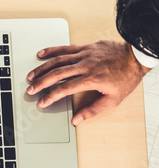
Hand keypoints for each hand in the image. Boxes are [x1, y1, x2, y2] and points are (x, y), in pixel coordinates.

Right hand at [25, 40, 149, 124]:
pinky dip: (52, 51)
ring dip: (42, 68)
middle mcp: (86, 65)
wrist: (137, 57)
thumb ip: (93, 110)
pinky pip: (66, 48)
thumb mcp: (113, 99)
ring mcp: (85, 54)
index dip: (51, 97)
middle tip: (30, 90)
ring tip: (31, 76)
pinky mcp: (86, 47)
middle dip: (41, 83)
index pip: (65, 89)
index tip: (42, 102)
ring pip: (58, 60)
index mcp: (92, 79)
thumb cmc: (126, 77)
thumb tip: (77, 119)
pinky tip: (41, 55)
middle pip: (57, 74)